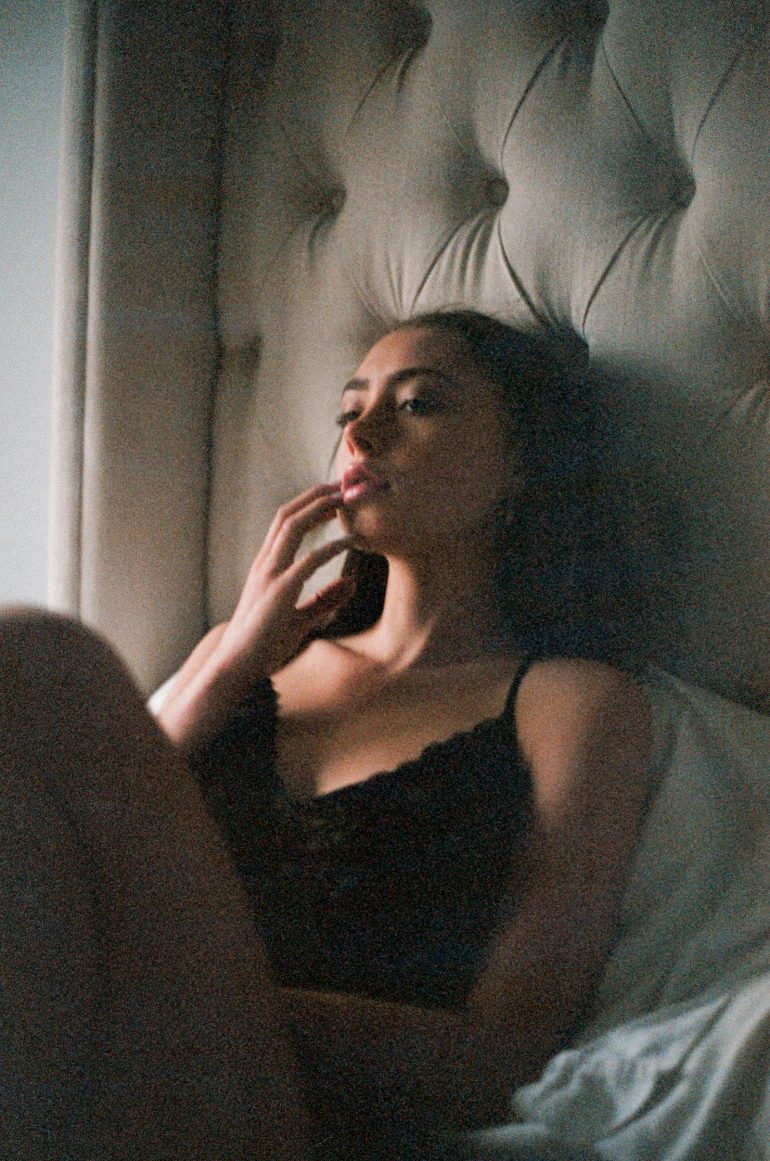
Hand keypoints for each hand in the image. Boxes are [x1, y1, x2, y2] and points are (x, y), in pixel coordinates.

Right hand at [216, 482, 353, 679]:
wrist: (238, 666)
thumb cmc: (265, 644)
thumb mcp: (301, 618)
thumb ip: (325, 599)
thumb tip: (351, 583)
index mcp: (267, 566)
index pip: (286, 522)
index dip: (310, 504)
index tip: (334, 497)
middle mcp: (265, 563)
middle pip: (288, 514)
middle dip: (316, 495)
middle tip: (343, 486)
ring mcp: (269, 575)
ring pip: (292, 526)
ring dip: (320, 509)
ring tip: (345, 499)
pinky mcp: (279, 592)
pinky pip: (308, 561)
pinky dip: (331, 547)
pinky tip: (350, 541)